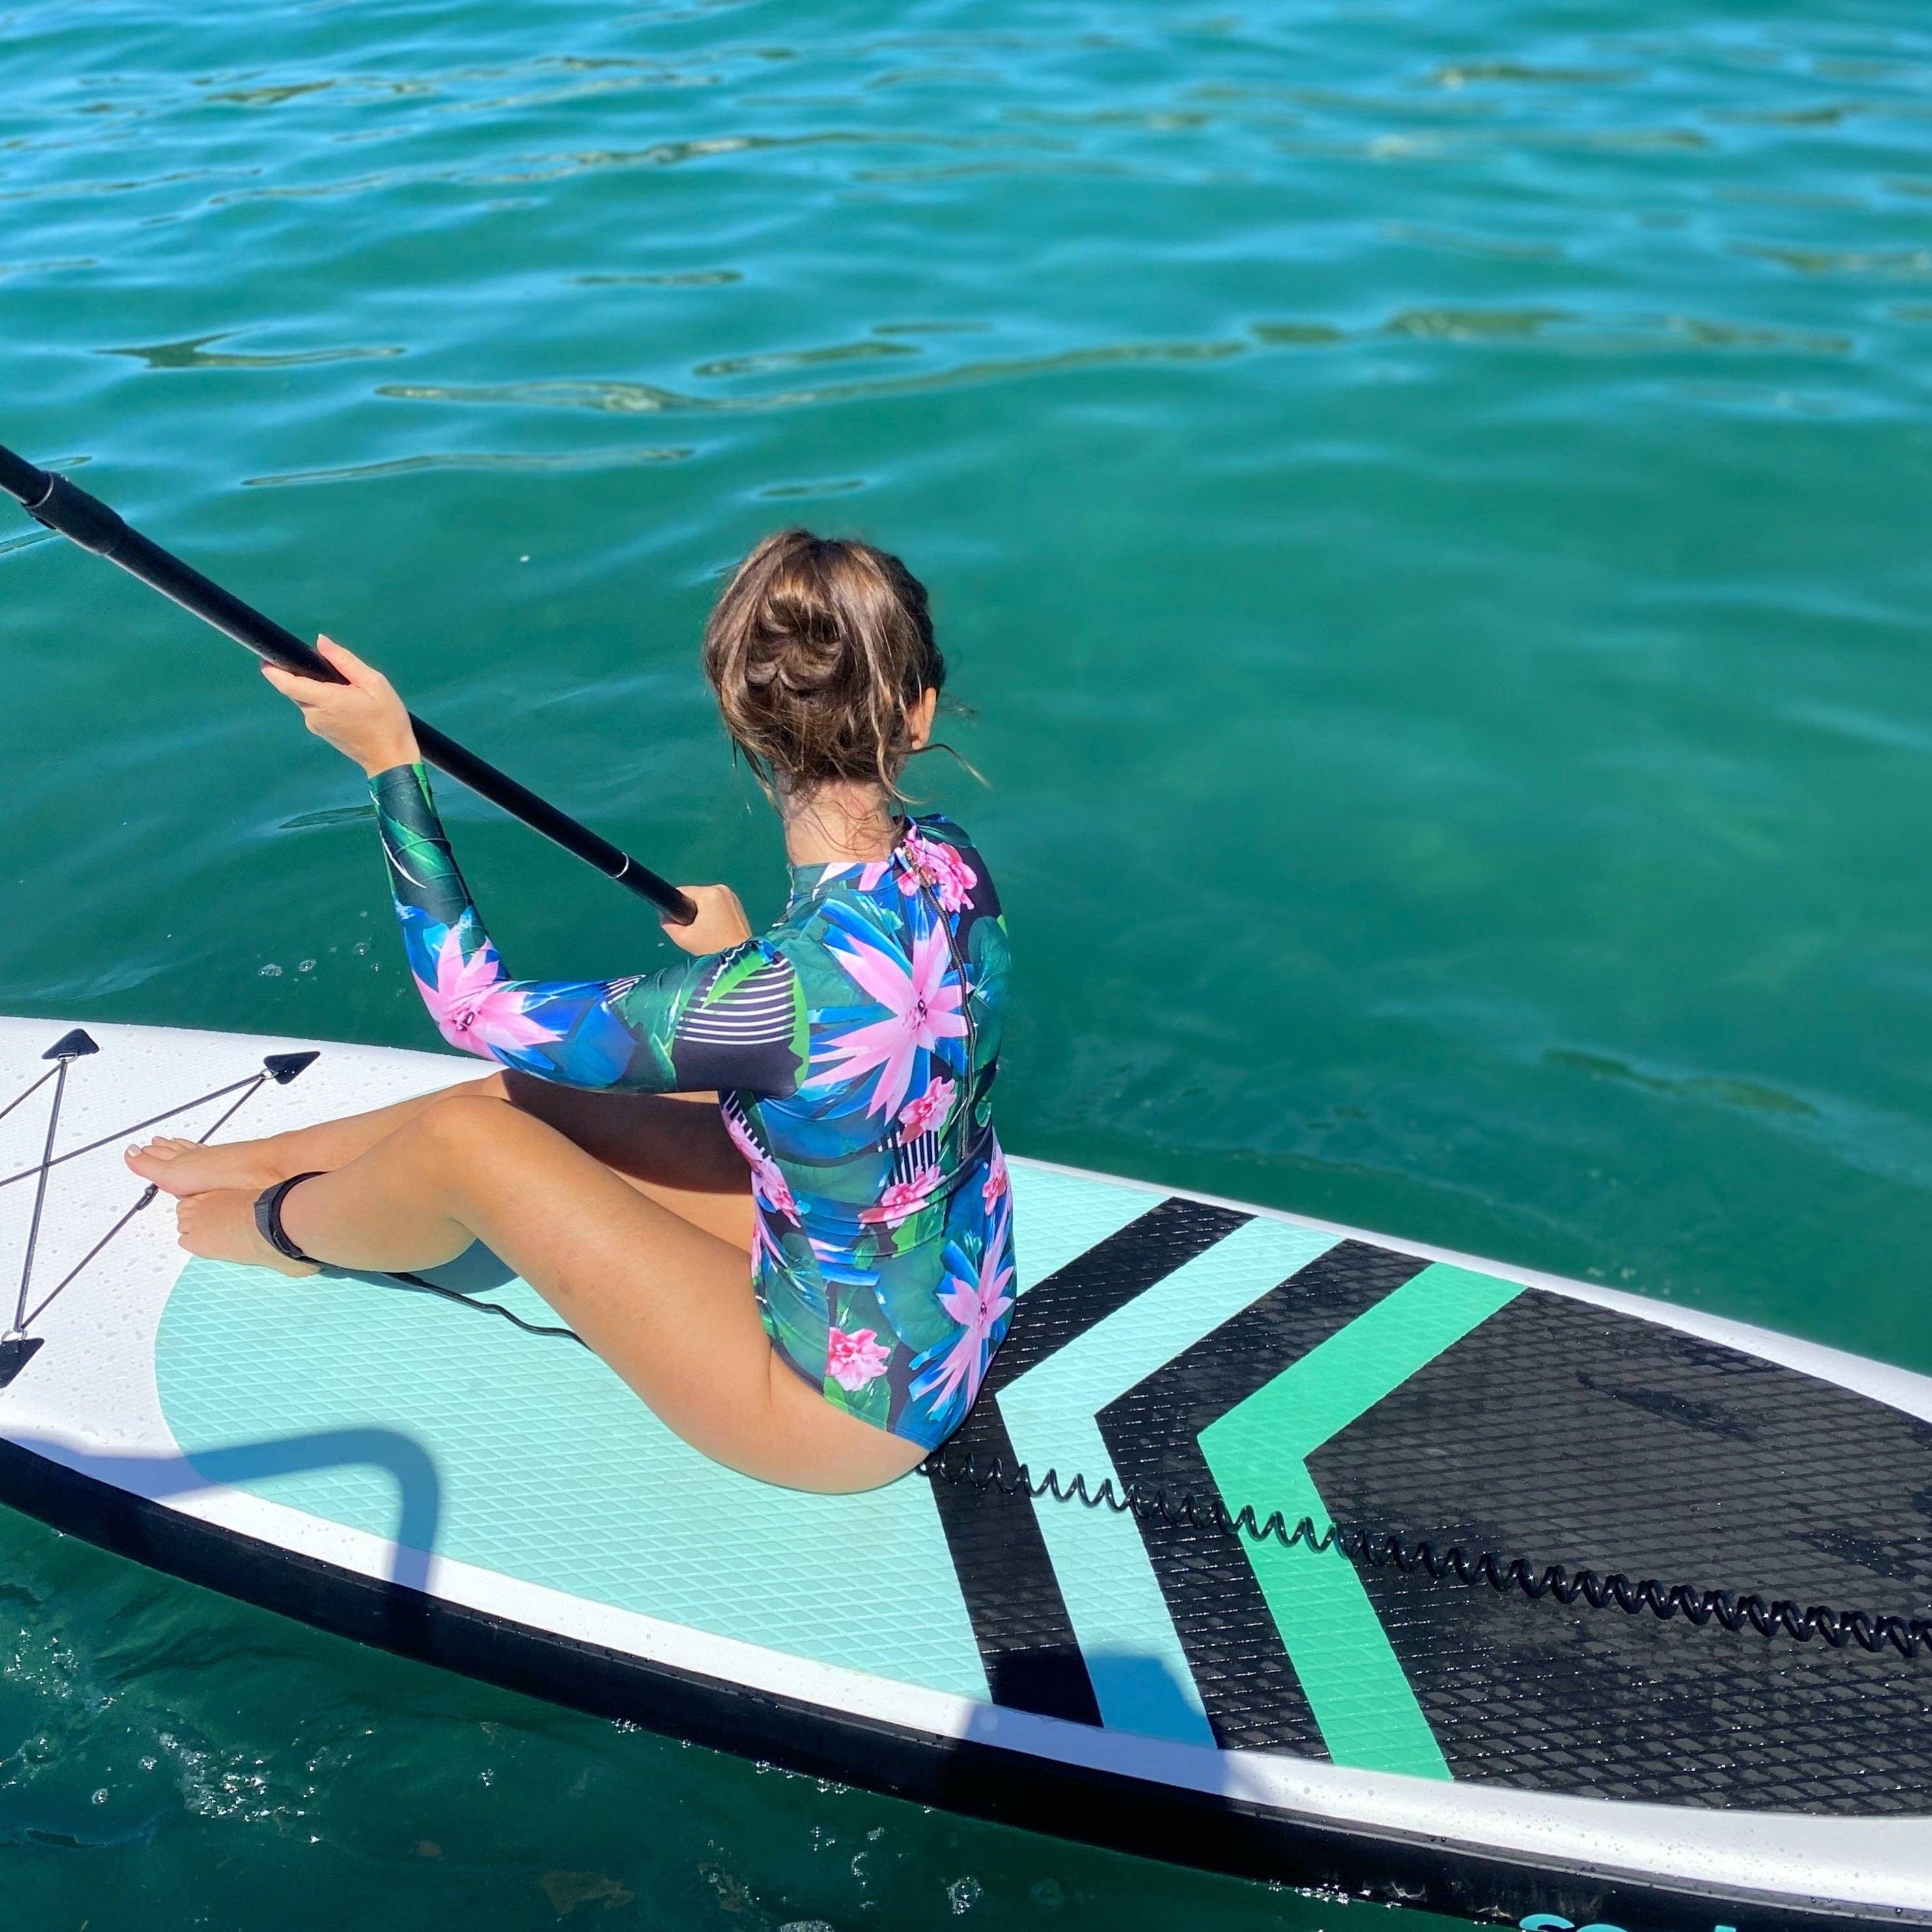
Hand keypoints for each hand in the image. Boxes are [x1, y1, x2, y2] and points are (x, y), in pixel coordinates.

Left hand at [262, 636, 419, 777]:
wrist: (391, 758)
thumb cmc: (388, 719)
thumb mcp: (375, 683)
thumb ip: (345, 661)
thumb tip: (320, 642)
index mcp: (326, 701)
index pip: (287, 684)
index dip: (272, 669)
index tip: (265, 656)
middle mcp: (314, 715)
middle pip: (296, 688)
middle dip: (305, 675)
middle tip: (332, 670)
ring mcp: (315, 726)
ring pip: (305, 698)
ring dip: (318, 689)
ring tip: (349, 690)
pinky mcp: (320, 732)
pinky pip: (314, 709)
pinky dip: (324, 700)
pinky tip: (348, 704)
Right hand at [664, 884, 752, 954]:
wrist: (739, 959)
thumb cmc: (712, 948)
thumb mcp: (683, 938)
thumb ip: (667, 923)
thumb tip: (664, 915)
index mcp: (709, 894)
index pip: (681, 892)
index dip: (677, 907)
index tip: (682, 923)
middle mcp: (722, 889)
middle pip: (694, 896)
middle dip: (691, 911)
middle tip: (695, 931)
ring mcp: (732, 896)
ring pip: (705, 900)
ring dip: (702, 913)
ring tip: (706, 932)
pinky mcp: (737, 904)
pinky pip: (717, 904)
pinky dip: (713, 914)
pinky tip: (716, 929)